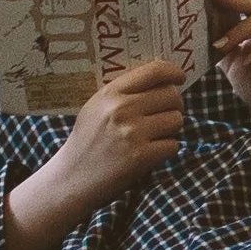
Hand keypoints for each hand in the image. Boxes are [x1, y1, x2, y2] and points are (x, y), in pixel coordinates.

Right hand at [4, 58, 186, 249]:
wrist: (71, 178)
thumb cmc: (86, 142)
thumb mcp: (96, 107)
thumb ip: (123, 93)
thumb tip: (162, 82)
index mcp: (111, 92)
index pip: (154, 71)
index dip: (173, 71)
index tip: (180, 78)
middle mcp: (122, 108)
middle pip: (172, 95)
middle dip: (174, 106)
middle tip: (164, 116)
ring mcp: (132, 133)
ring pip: (177, 120)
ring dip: (171, 129)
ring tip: (154, 137)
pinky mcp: (141, 156)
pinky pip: (173, 145)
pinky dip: (166, 150)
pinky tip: (150, 153)